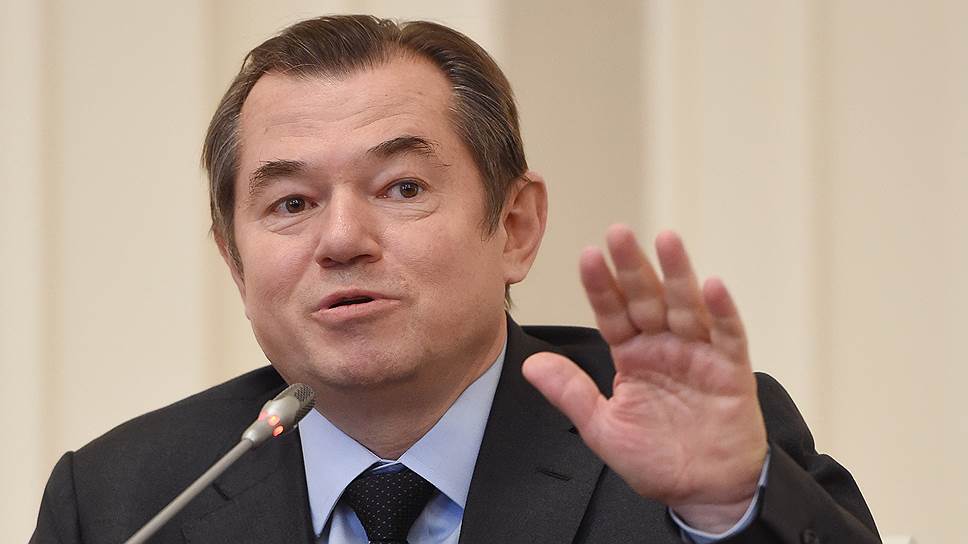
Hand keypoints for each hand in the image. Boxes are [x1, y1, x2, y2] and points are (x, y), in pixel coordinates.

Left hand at [522, 225, 767, 532]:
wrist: (706, 493)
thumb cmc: (655, 460)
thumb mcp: (603, 429)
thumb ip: (571, 394)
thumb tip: (530, 364)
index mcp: (632, 356)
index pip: (612, 313)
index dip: (601, 286)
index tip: (587, 255)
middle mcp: (664, 346)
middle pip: (647, 298)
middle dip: (633, 266)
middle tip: (618, 232)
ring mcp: (698, 354)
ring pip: (686, 305)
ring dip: (677, 273)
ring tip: (666, 239)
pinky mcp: (731, 369)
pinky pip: (728, 335)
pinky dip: (722, 311)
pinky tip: (712, 286)